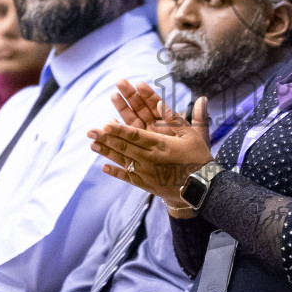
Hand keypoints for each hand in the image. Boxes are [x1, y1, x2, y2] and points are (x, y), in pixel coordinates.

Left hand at [88, 81, 213, 205]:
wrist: (202, 189)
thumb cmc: (199, 159)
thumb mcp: (193, 135)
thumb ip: (177, 119)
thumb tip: (166, 103)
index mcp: (160, 145)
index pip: (136, 135)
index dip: (119, 129)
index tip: (105, 124)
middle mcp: (150, 159)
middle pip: (124, 146)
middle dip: (106, 138)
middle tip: (90, 131)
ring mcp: (146, 172)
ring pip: (123, 160)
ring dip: (107, 152)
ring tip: (92, 145)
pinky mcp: (147, 184)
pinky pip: (128, 177)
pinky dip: (116, 172)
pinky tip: (104, 168)